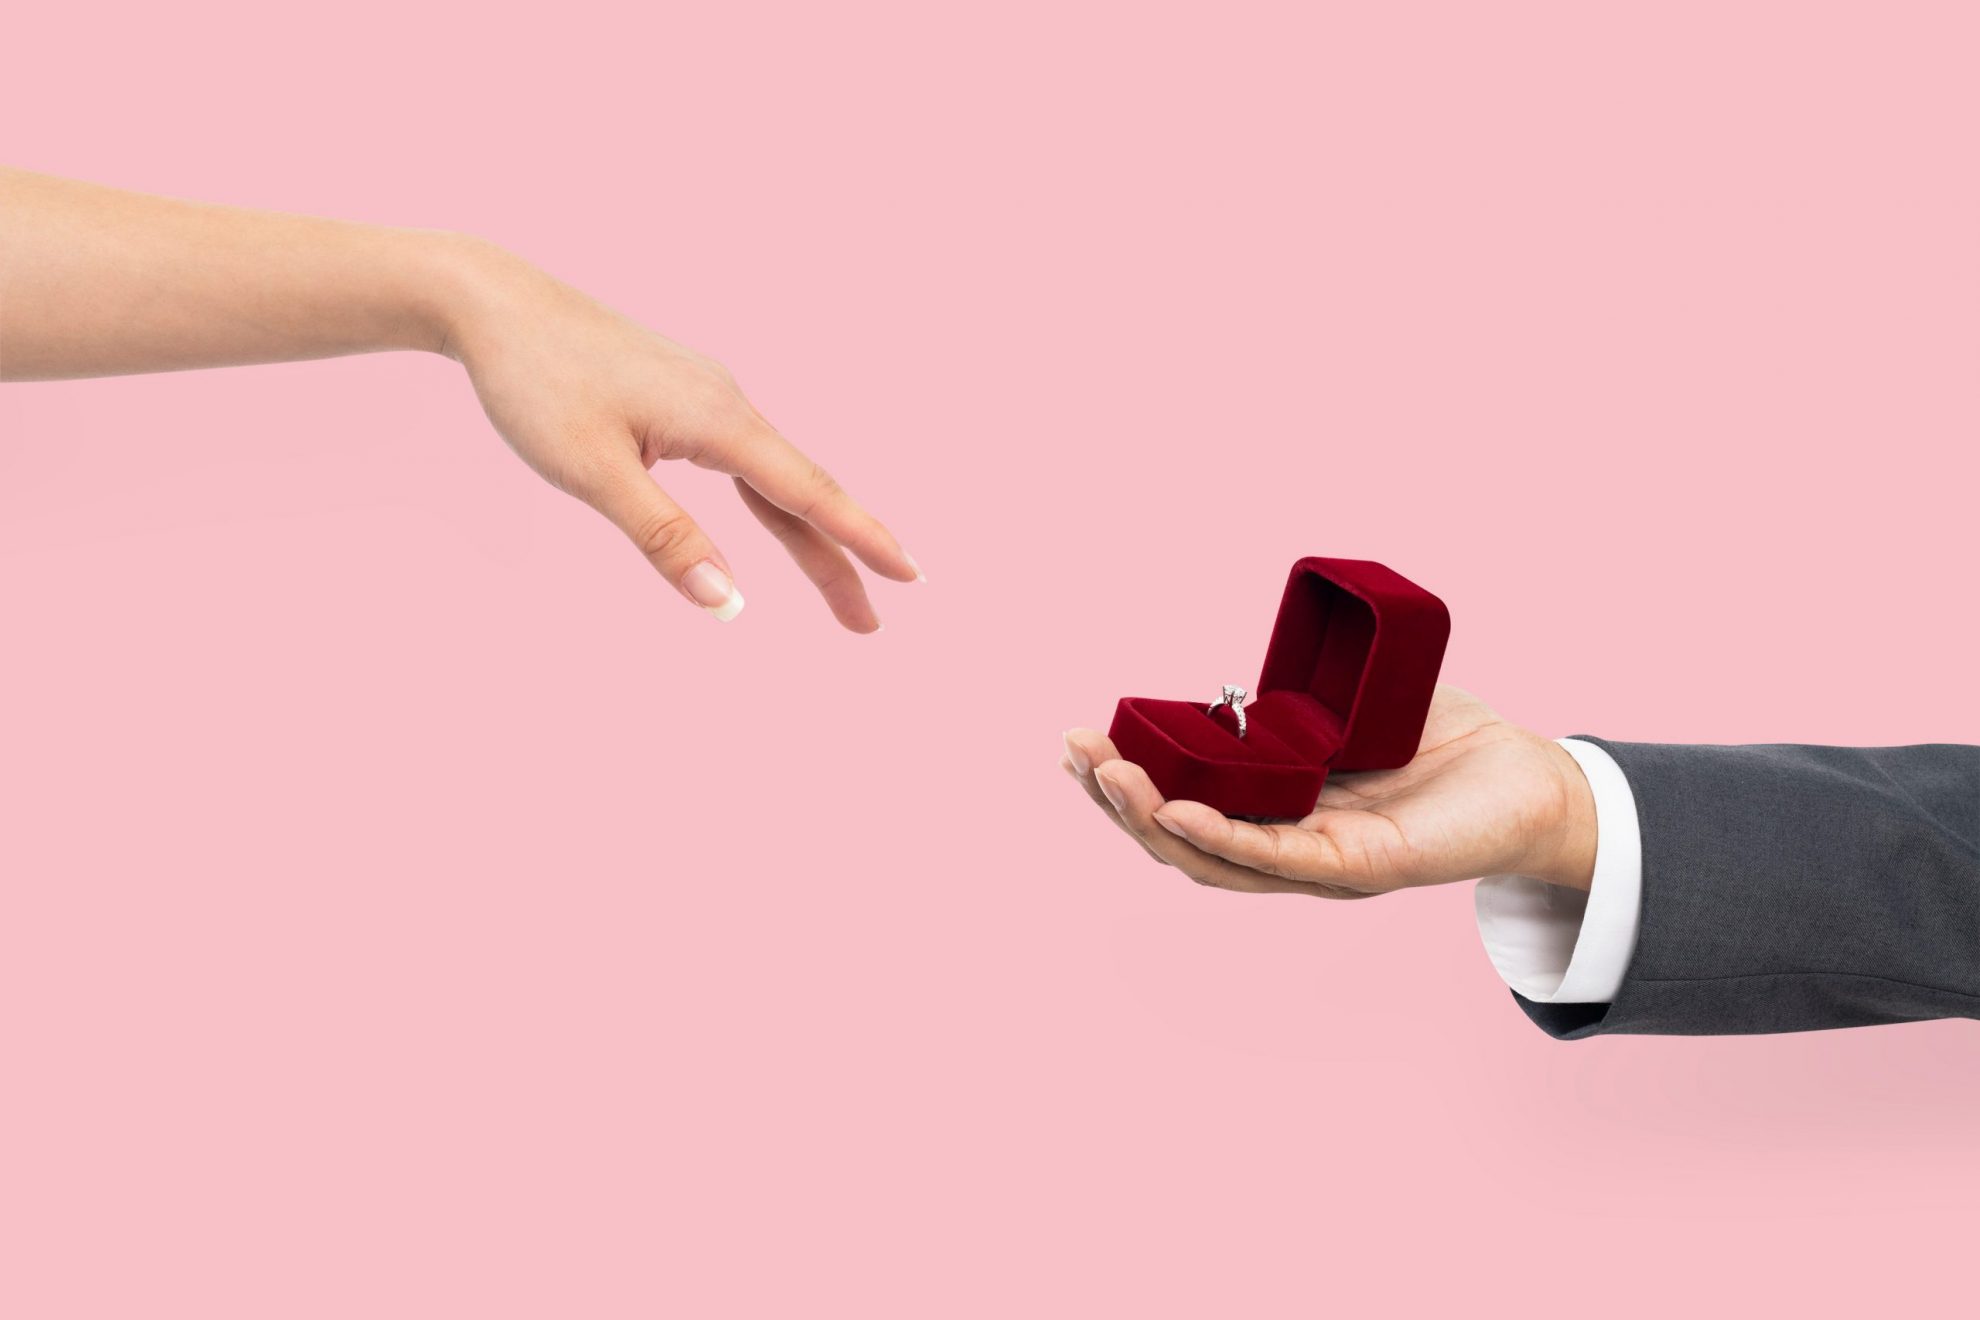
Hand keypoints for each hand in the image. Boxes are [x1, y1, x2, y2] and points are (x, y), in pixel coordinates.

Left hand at [438, 240, 919, 629]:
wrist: (493, 302)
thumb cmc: (535, 382)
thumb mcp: (592, 472)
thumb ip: (664, 537)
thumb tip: (726, 602)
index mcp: (717, 420)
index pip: (808, 492)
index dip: (861, 539)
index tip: (911, 575)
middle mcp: (727, 403)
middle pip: (802, 493)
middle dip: (841, 560)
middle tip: (870, 625)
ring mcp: (707, 397)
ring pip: (775, 478)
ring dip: (809, 537)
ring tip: (838, 589)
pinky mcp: (682, 396)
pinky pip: (747, 460)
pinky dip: (775, 502)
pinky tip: (776, 519)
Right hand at [1061, 686, 1596, 895]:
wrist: (1535, 779)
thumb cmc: (1444, 742)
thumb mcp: (1345, 709)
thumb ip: (1289, 701)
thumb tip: (1229, 674)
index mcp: (1277, 815)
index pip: (1182, 810)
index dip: (1125, 784)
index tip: (1079, 741)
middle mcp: (1289, 850)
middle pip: (1179, 841)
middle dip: (1115, 800)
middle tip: (1073, 750)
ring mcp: (1322, 866)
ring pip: (1212, 858)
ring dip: (1149, 820)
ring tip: (1104, 775)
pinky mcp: (1364, 867)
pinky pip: (1278, 857)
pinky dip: (1221, 837)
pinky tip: (1177, 811)